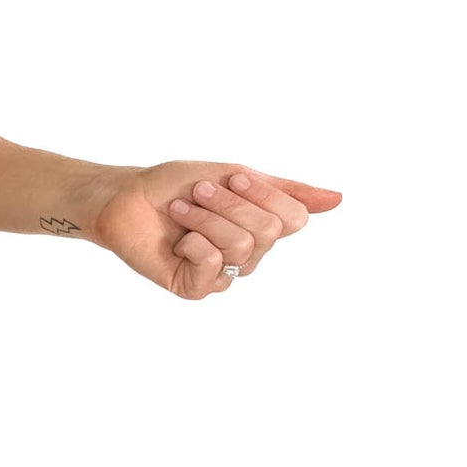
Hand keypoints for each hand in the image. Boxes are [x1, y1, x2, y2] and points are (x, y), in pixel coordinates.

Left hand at [90, 162, 342, 298]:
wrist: (127, 196)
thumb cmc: (177, 184)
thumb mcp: (238, 177)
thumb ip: (287, 192)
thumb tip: (339, 199)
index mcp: (264, 227)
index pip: (295, 218)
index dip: (264, 194)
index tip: (231, 178)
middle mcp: (250, 254)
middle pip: (268, 230)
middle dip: (228, 204)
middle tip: (196, 193)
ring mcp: (223, 274)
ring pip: (240, 245)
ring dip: (205, 218)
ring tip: (181, 210)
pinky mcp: (195, 288)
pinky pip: (213, 266)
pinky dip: (193, 242)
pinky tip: (177, 239)